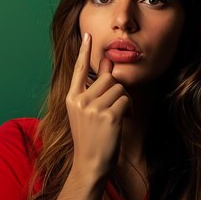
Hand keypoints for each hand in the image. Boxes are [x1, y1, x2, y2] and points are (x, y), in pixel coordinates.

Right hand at [66, 33, 131, 177]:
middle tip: (114, 108)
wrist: (90, 164)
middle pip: (108, 79)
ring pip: (119, 89)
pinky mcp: (108, 115)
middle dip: (116, 91)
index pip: (79, 69)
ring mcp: (93, 108)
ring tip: (116, 117)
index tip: (87, 35)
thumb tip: (107, 66)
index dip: (84, 51)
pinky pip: (126, 100)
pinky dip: (128, 109)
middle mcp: (80, 100)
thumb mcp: (86, 112)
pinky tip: (122, 122)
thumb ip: (95, 89)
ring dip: (124, 101)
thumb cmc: (90, 138)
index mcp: (72, 97)